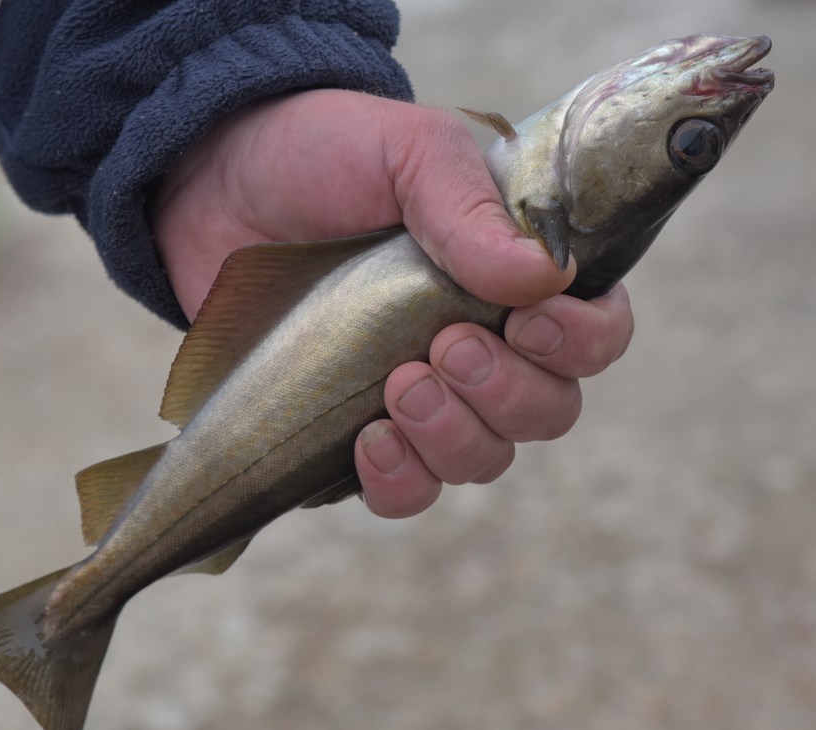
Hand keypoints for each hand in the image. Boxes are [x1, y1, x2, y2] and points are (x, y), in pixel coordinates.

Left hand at [151, 89, 633, 516]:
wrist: (219, 186)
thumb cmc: (325, 156)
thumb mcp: (404, 151)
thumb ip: (468, 206)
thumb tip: (540, 278)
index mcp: (517, 274)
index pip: (596, 334)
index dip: (580, 345)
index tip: (524, 321)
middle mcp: (487, 345)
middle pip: (548, 411)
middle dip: (506, 393)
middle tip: (443, 348)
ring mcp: (426, 396)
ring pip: (485, 459)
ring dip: (454, 438)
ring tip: (398, 388)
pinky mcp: (359, 432)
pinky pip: (408, 492)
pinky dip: (401, 482)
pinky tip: (371, 443)